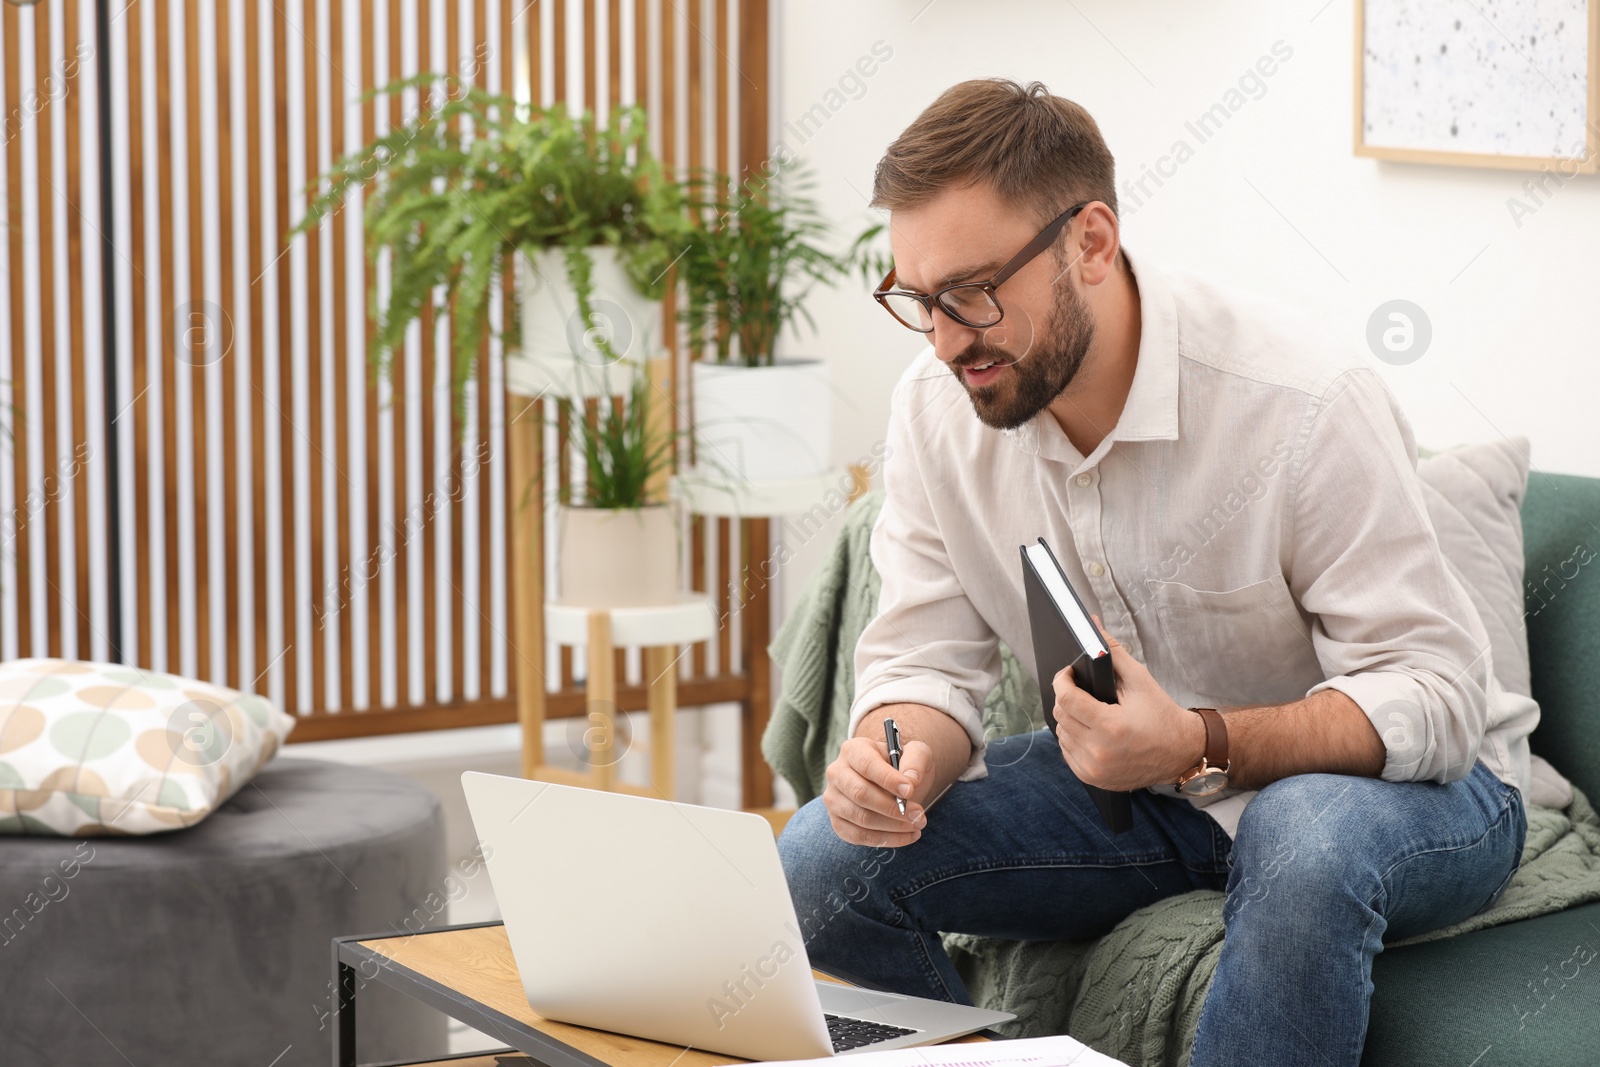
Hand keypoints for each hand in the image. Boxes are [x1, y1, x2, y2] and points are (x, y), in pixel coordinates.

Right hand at [822, 735, 932, 846]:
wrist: (893, 783)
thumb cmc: (903, 765)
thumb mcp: (916, 753)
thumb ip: (916, 761)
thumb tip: (910, 781)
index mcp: (853, 750)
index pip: (867, 765)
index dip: (888, 780)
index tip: (910, 791)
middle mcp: (837, 773)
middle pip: (860, 794)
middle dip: (893, 808)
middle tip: (919, 814)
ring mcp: (833, 799)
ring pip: (860, 818)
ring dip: (893, 826)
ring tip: (917, 824)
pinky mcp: (838, 822)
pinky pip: (858, 836)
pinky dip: (886, 840)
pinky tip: (906, 835)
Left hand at [1049, 615, 1205, 791]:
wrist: (1181, 752)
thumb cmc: (1162, 714)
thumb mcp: (1140, 679)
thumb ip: (1112, 652)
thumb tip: (1091, 625)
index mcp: (1111, 726)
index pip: (1067, 699)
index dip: (1062, 680)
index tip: (1068, 672)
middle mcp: (1100, 751)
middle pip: (1061, 715)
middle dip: (1066, 697)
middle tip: (1079, 688)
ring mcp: (1094, 769)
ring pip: (1061, 734)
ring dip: (1068, 718)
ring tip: (1087, 708)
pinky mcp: (1093, 779)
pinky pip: (1067, 752)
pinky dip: (1073, 737)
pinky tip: (1089, 729)